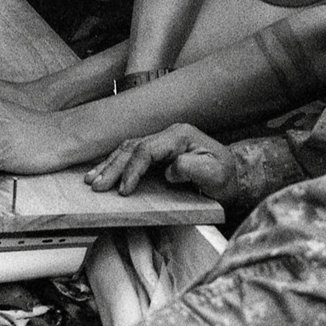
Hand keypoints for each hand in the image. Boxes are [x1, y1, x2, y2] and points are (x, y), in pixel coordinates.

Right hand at [87, 124, 236, 199]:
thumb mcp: (216, 174)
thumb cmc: (225, 177)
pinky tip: (101, 173)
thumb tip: (169, 169)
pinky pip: (130, 154)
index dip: (132, 170)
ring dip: (108, 165)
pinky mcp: (157, 152)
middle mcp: (168, 134)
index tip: (123, 191)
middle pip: (132, 147)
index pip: (147, 150)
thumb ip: (193, 169)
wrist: (233, 177)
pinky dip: (114, 164)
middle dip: (112, 168)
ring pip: (127, 149)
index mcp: (180, 136)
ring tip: (91, 180)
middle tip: (96, 186)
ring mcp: (161, 142)